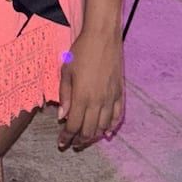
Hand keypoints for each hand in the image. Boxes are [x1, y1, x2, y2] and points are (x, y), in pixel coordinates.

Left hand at [57, 29, 123, 151]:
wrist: (103, 37)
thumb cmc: (81, 51)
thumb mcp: (66, 71)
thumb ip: (64, 95)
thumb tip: (62, 116)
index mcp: (82, 96)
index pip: (74, 125)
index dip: (67, 136)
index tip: (61, 142)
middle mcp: (98, 101)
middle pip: (89, 129)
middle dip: (80, 140)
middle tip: (72, 143)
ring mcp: (111, 98)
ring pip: (103, 126)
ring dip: (94, 135)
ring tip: (86, 139)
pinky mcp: (120, 92)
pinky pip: (117, 115)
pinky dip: (112, 126)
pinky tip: (107, 132)